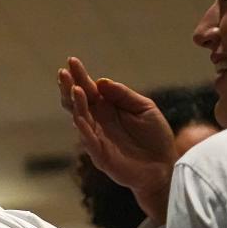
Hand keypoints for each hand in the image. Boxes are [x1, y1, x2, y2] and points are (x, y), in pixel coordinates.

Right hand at [58, 57, 177, 224]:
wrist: (163, 166)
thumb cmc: (155, 137)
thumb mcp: (145, 108)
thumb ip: (124, 95)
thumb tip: (101, 82)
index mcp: (107, 107)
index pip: (89, 88)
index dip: (80, 75)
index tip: (71, 61)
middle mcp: (98, 120)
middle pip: (77, 101)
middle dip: (69, 86)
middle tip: (63, 72)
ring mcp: (96, 136)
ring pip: (80, 117)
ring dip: (75, 103)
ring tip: (75, 89)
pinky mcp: (99, 154)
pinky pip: (88, 140)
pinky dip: (82, 128)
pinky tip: (79, 117)